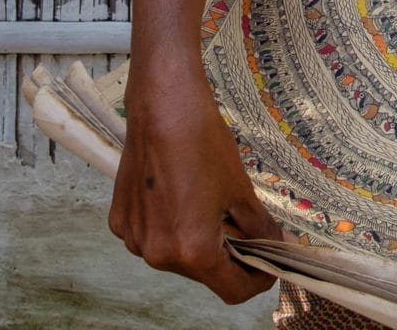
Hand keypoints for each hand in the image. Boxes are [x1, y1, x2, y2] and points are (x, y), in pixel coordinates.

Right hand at [109, 60, 281, 303]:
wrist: (163, 107)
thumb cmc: (203, 144)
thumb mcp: (241, 191)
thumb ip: (260, 229)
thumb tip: (276, 246)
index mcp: (190, 251)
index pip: (231, 290)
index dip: (256, 282)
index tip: (269, 268)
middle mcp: (156, 253)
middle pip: (204, 272)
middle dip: (230, 257)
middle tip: (248, 231)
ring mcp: (134, 238)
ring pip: (178, 256)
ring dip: (200, 242)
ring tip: (213, 208)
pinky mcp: (120, 219)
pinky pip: (154, 236)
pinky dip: (173, 227)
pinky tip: (183, 197)